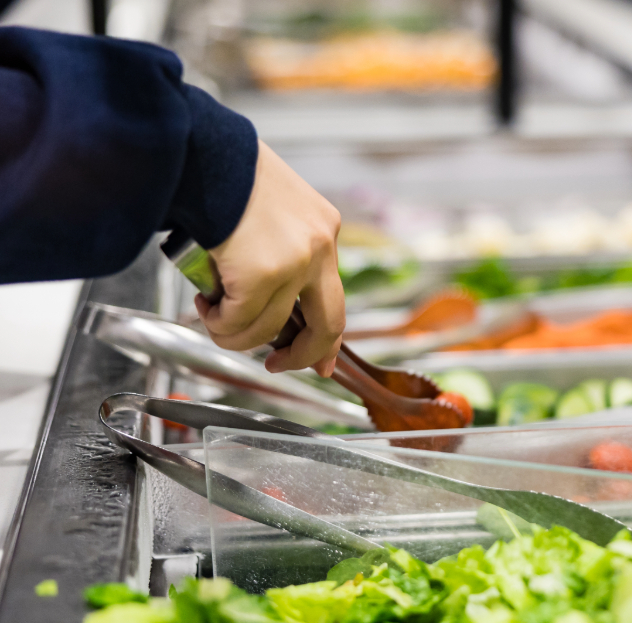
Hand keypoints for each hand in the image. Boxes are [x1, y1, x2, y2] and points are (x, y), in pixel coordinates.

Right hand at [195, 140, 344, 376]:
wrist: (196, 149)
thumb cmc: (217, 173)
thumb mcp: (265, 211)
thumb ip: (274, 251)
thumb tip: (264, 302)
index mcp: (323, 228)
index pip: (335, 294)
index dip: (327, 336)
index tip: (322, 362)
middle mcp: (320, 245)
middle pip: (328, 324)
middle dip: (301, 355)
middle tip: (276, 364)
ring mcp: (295, 261)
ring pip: (268, 329)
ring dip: (233, 332)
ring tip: (210, 310)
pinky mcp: (263, 274)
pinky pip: (238, 323)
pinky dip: (216, 323)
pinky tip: (204, 302)